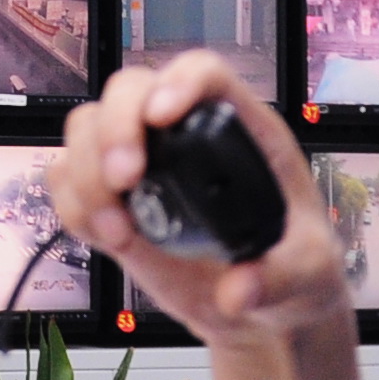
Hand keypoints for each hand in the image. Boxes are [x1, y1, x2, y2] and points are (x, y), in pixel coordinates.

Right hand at [49, 54, 355, 344]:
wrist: (263, 306)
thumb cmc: (295, 267)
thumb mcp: (311, 273)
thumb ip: (280, 278)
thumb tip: (239, 291)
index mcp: (242, 131)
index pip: (204, 73)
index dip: (178, 82)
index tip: (163, 117)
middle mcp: (184, 135)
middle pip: (130, 89)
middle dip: (116, 128)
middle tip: (125, 180)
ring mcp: (143, 164)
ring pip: (87, 127)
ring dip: (87, 172)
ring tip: (115, 229)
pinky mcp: (112, 201)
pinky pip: (67, 179)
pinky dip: (72, 204)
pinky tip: (106, 237)